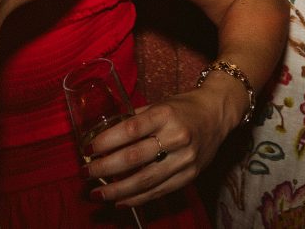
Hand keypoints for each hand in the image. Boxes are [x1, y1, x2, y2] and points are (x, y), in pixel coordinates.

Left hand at [84, 89, 230, 208]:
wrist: (218, 113)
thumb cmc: (185, 107)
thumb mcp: (161, 103)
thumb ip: (136, 119)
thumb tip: (105, 135)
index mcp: (166, 114)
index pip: (131, 129)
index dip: (107, 142)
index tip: (87, 150)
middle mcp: (177, 136)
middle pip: (135, 157)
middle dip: (105, 168)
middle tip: (86, 174)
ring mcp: (185, 159)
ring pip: (145, 180)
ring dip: (117, 190)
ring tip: (97, 194)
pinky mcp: (190, 175)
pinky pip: (159, 191)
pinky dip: (137, 199)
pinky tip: (120, 201)